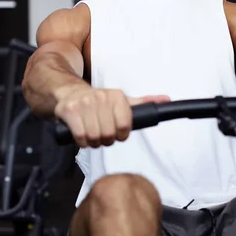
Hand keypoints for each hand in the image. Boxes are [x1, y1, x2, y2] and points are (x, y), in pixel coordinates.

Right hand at [54, 86, 169, 147]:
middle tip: (103, 134)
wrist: (71, 93)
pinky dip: (82, 141)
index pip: (124, 125)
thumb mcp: (123, 101)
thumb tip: (167, 100)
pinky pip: (80, 136)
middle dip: (106, 139)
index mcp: (116, 96)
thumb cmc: (101, 102)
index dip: (121, 134)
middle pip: (108, 134)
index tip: (118, 132)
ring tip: (93, 134)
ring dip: (93, 142)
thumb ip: (144, 103)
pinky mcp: (69, 111)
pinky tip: (82, 135)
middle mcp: (101, 97)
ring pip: (94, 137)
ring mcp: (84, 103)